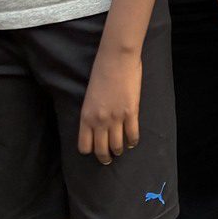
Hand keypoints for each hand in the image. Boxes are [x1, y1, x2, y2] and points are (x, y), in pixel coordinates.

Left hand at [78, 47, 141, 163]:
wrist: (116, 59)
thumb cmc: (101, 72)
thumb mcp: (89, 96)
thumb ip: (92, 112)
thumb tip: (98, 124)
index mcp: (86, 116)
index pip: (84, 145)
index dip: (90, 150)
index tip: (94, 149)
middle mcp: (99, 121)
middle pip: (101, 150)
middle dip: (105, 157)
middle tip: (108, 159)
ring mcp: (116, 118)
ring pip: (117, 146)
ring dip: (119, 150)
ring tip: (120, 150)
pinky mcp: (131, 113)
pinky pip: (132, 135)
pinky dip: (133, 141)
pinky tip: (133, 142)